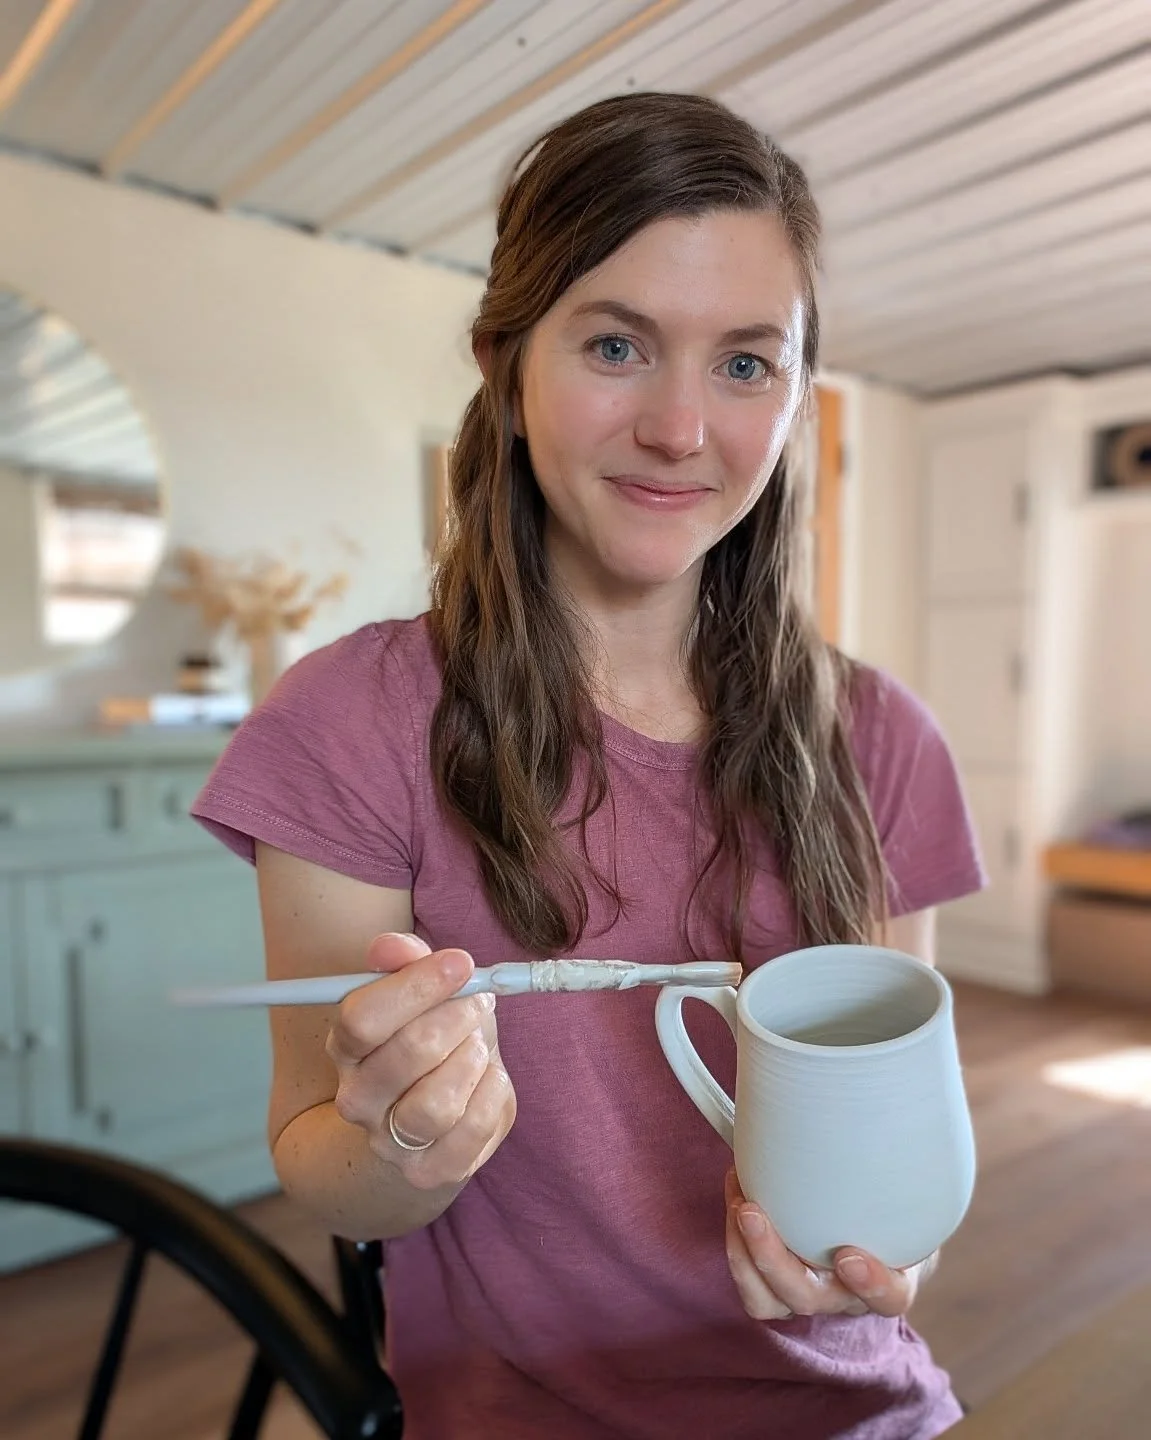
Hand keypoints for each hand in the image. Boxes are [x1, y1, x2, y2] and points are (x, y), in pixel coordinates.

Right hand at [326, 933, 515, 1189]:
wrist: (430, 1123)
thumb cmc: (430, 1041)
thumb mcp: (419, 996)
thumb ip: (404, 961)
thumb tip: (391, 946)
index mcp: (346, 1047)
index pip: (362, 1016)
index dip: (417, 985)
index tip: (460, 962)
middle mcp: (358, 1099)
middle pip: (408, 1054)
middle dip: (458, 1016)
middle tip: (478, 1000)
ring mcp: (391, 1141)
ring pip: (437, 1103)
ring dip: (472, 1059)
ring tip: (476, 1044)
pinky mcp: (432, 1171)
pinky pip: (473, 1129)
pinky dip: (492, 1092)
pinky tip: (488, 1077)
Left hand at [724, 1169, 935, 1319]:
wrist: (874, 1230)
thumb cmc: (893, 1202)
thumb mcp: (914, 1182)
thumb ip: (913, 1150)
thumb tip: (931, 1086)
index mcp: (893, 1277)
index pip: (891, 1295)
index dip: (872, 1284)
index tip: (849, 1255)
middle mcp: (847, 1294)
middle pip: (810, 1299)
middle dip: (773, 1260)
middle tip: (752, 1212)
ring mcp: (808, 1293)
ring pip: (769, 1300)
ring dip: (743, 1252)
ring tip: (738, 1200)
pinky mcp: (775, 1283)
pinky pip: (750, 1283)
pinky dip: (735, 1241)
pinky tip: (737, 1189)